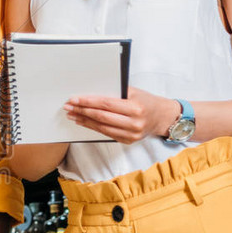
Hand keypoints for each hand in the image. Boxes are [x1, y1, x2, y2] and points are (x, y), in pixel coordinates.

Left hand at [64, 87, 180, 143]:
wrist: (162, 117)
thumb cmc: (146, 101)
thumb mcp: (134, 92)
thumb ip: (115, 92)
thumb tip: (91, 92)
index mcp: (136, 108)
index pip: (106, 104)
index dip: (88, 102)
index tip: (74, 99)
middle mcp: (134, 123)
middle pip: (101, 117)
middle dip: (82, 111)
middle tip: (69, 107)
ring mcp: (131, 135)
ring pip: (101, 127)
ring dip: (84, 120)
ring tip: (72, 114)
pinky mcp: (128, 141)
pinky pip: (106, 134)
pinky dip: (92, 127)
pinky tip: (83, 122)